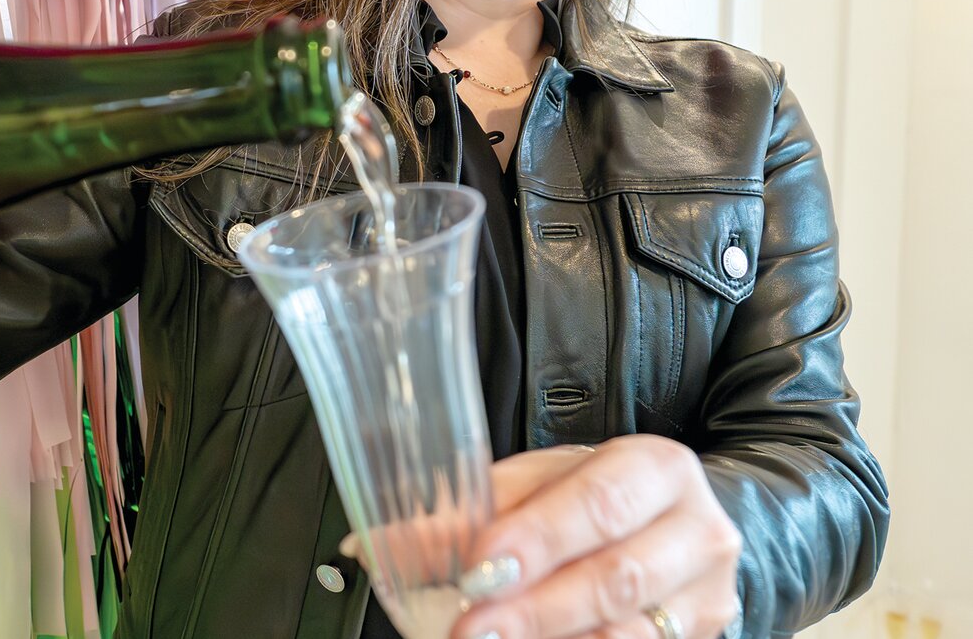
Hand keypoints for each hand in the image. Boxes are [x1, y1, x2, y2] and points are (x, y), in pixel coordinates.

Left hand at [451, 436, 741, 638]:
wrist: (675, 526)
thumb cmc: (598, 495)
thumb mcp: (546, 482)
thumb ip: (478, 509)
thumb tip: (386, 544)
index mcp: (659, 470)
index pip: (599, 503)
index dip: (538, 537)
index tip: (480, 566)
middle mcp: (696, 533)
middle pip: (617, 576)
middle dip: (535, 607)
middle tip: (471, 627)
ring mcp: (706, 598)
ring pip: (628, 632)